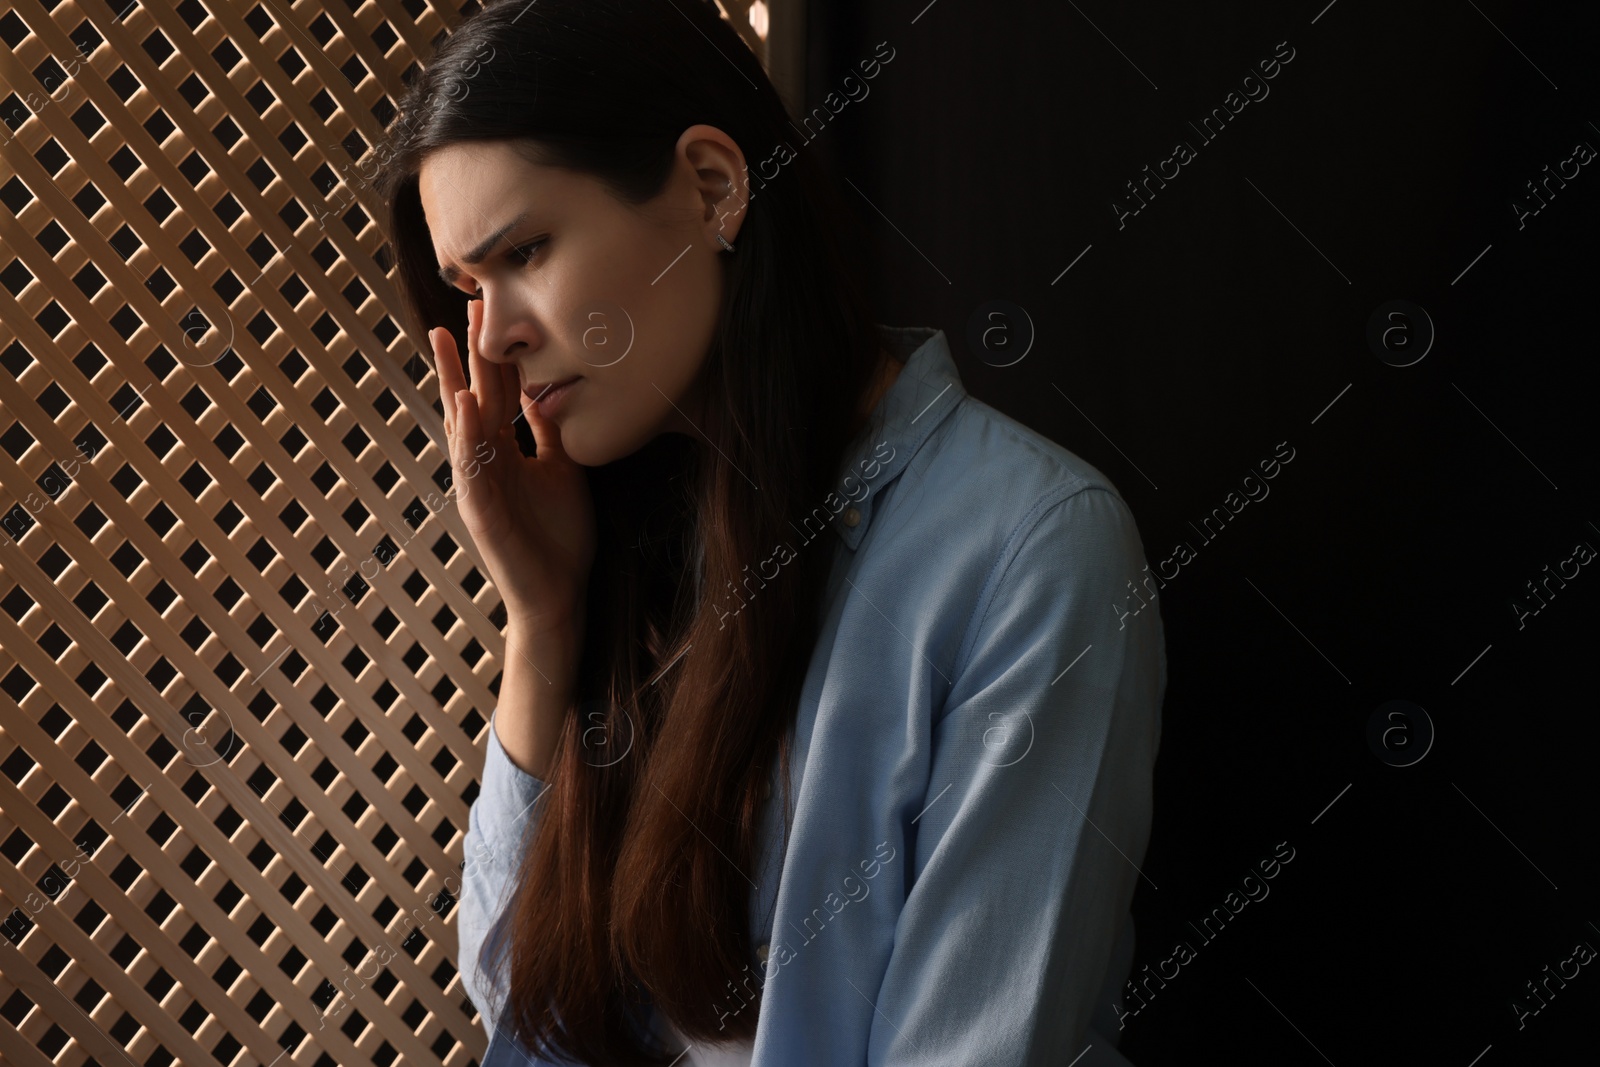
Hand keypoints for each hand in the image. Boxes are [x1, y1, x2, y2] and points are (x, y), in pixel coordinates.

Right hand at [431, 299, 595, 633]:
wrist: (558, 594)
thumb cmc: (559, 537)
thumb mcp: (562, 471)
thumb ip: (550, 435)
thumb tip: (549, 393)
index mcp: (504, 452)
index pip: (495, 393)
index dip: (494, 353)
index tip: (491, 310)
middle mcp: (485, 461)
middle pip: (473, 395)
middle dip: (468, 351)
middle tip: (465, 304)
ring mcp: (477, 483)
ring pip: (461, 423)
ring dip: (452, 379)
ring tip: (443, 337)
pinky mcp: (479, 508)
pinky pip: (469, 463)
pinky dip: (465, 432)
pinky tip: (463, 401)